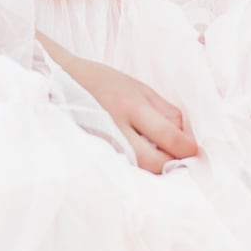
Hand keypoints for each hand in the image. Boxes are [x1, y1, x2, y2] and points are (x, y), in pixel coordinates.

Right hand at [53, 49, 199, 173]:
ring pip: (137, 170)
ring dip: (154, 169)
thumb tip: (185, 135)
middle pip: (153, 162)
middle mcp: (115, 127)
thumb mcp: (138, 87)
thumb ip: (164, 111)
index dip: (187, 147)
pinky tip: (139, 162)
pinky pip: (121, 168)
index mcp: (130, 105)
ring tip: (160, 159)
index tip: (193, 150)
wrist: (57, 80)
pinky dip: (135, 169)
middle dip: (172, 164)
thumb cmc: (102, 82)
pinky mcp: (91, 153)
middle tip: (179, 160)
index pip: (168, 135)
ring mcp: (101, 144)